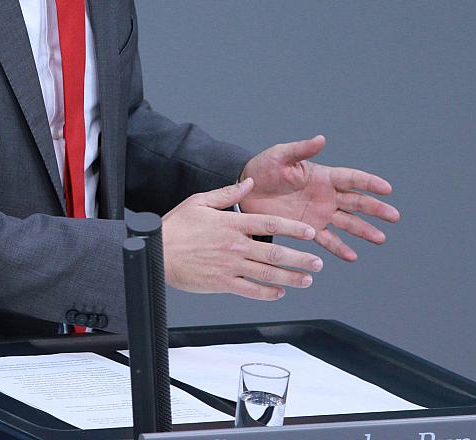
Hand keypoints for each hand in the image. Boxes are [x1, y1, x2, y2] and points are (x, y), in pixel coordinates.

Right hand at [161, 178, 325, 300]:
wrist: (157, 252)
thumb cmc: (176, 226)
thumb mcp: (200, 201)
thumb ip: (228, 193)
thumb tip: (250, 183)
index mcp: (232, 223)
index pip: (270, 224)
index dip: (293, 229)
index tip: (310, 233)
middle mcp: (235, 245)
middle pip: (275, 252)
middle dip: (300, 258)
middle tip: (318, 262)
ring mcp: (229, 266)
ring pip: (267, 273)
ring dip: (291, 276)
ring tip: (307, 279)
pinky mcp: (221, 282)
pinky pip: (249, 290)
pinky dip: (267, 293)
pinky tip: (280, 292)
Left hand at [239, 135, 398, 261]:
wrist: (246, 190)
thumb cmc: (263, 167)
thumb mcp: (281, 155)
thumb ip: (302, 149)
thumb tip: (322, 139)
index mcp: (322, 175)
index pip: (352, 179)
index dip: (369, 183)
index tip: (387, 189)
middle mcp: (325, 195)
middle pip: (356, 202)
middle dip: (375, 209)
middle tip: (394, 216)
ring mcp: (318, 213)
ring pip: (347, 223)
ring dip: (364, 231)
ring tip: (380, 239)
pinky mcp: (307, 228)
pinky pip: (327, 239)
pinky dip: (339, 248)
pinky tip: (352, 256)